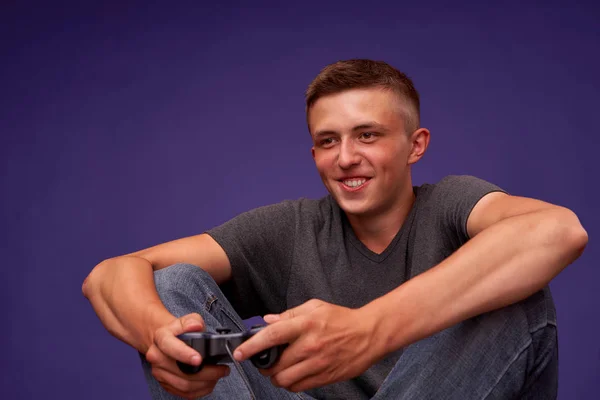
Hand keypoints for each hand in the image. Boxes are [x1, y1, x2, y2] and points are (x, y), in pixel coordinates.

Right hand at [145, 313, 229, 398]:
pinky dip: (200, 391)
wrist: (165, 340)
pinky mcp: (165, 384)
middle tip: (222, 369)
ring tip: (218, 375)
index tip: (199, 359)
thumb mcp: (186, 319)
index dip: (184, 354)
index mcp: (161, 338)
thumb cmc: (179, 331)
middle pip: (181, 371)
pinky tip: (209, 383)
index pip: (170, 347)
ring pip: (184, 385)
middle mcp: (157, 357)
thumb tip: (196, 326)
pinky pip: (183, 393)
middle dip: (206, 373)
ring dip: (205, 383)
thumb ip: (192, 321)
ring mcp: (160, 372)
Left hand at [233, 299, 381, 392]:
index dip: (252, 345)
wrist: (369, 334)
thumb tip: (267, 321)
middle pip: (275, 364)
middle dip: (264, 365)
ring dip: (276, 377)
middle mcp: (309, 345)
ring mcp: (317, 364)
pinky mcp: (325, 377)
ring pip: (284, 380)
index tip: (239, 352)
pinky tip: (294, 374)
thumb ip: (289, 314)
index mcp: (306, 324)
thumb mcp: (315, 307)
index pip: (272, 335)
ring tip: (279, 369)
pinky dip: (291, 384)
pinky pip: (298, 387)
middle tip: (264, 361)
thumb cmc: (342, 319)